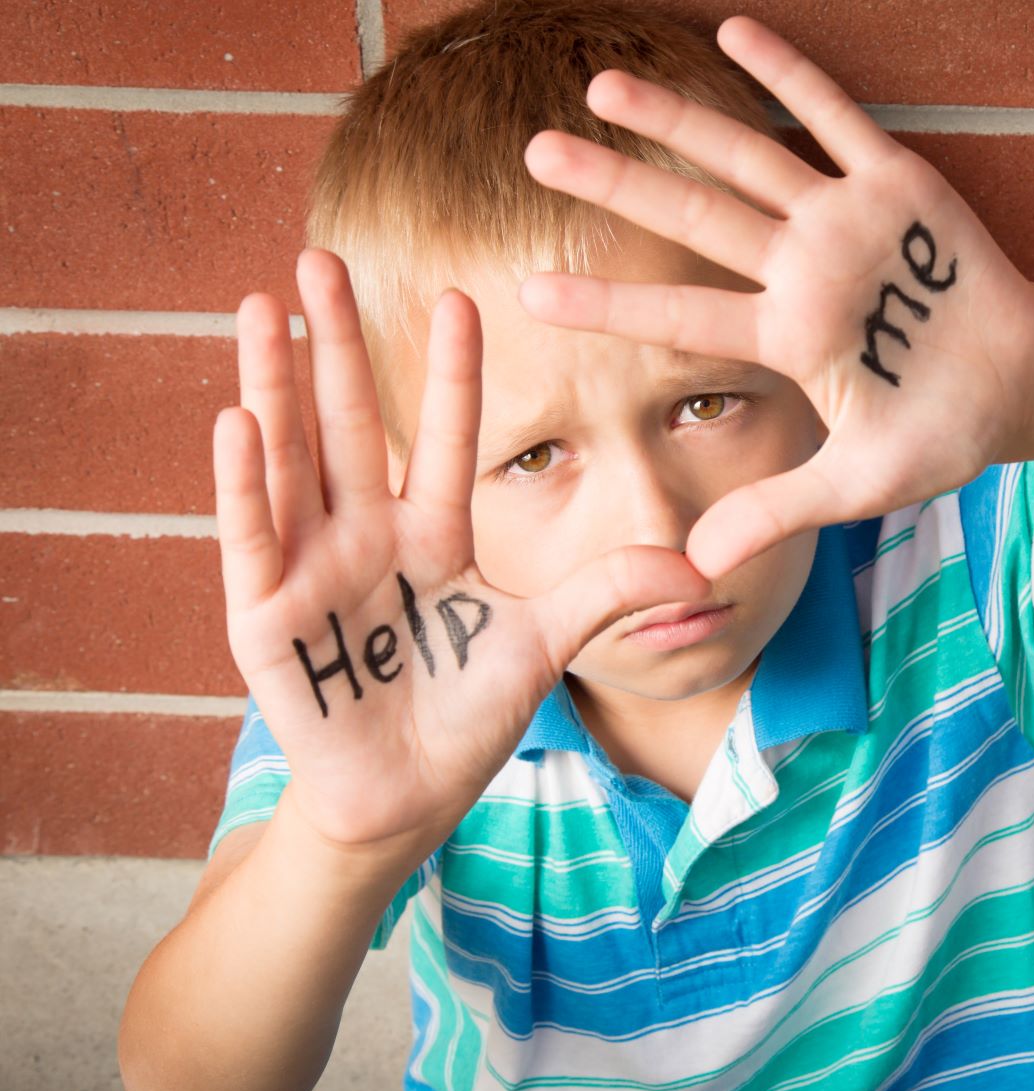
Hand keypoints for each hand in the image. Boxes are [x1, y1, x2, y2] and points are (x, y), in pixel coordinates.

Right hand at [214, 249, 712, 867]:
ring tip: (260, 303)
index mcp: (434, 535)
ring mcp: (311, 570)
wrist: (405, 798)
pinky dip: (246, 483)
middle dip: (337, 342)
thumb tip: (699, 563)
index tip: (465, 297)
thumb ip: (608, 593)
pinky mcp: (266, 616)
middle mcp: (367, 536)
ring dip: (273, 383)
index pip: (447, 436)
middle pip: (352, 422)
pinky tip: (241, 419)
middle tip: (323, 255)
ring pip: (292, 459)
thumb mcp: (547, 644)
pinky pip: (253, 538)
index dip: (453, 372)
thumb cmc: (468, 717)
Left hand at [517, 14, 1033, 580]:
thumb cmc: (945, 433)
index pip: (679, 319)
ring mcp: (846, 223)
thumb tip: (697, 564)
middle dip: (616, 185)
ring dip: (679, 123)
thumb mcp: (859, 485)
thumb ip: (778, 511)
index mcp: (787, 337)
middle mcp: (801, 270)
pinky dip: (791, 79)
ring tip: (602, 86)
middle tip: (537, 154)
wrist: (1029, 387)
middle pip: (692, 220)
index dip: (606, 305)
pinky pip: (838, 120)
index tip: (527, 294)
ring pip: (747, 161)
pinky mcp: (900, 187)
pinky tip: (735, 34)